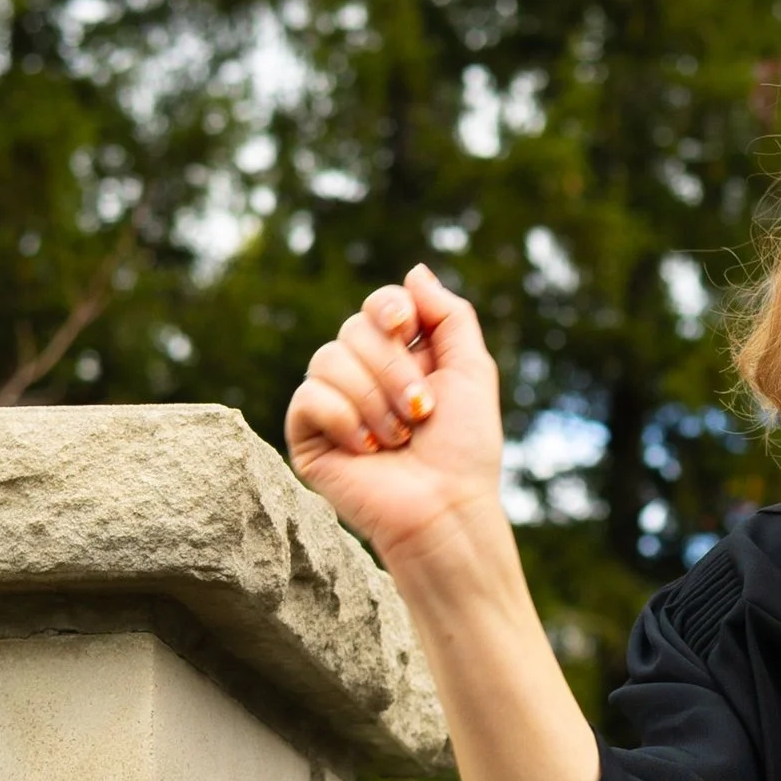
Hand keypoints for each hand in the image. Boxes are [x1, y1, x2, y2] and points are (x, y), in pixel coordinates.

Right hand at [286, 265, 503, 569]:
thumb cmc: (465, 449)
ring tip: (398, 438)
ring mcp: (332, 404)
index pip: (379, 306)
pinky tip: (368, 449)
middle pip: (354, 328)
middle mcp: (363, 375)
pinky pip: (309, 396)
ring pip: (328, 358)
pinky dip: (344, 419)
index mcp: (402, 357)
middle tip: (421, 413)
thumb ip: (450, 317)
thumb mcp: (472, 371)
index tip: (407, 328)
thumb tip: (414, 272)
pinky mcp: (307, 435)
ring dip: (374, 400)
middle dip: (394, 370)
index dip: (389, 309)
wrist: (445, 508)